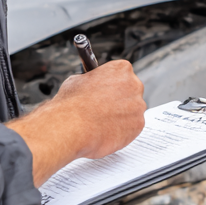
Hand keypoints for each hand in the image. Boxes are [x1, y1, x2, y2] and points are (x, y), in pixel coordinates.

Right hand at [8, 60, 145, 184]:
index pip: (123, 74)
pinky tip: (105, 134)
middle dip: (119, 102)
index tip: (106, 94)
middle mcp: (133, 86)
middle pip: (131, 92)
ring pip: (131, 112)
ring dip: (120, 118)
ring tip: (100, 125)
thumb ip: (89, 81)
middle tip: (103, 111)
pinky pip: (131, 129)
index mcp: (120, 69)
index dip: (112, 86)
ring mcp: (137, 106)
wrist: (69, 127)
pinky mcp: (136, 126)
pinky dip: (121, 133)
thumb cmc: (68, 105)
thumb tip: (87, 83)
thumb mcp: (76, 82)